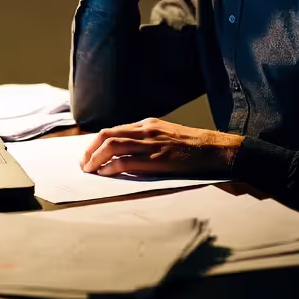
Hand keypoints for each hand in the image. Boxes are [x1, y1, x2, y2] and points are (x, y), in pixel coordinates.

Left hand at [79, 118, 243, 176]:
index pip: (113, 129)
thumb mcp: (167, 134)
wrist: (215, 149)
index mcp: (147, 124)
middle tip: (83, 163)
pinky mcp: (157, 160)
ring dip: (95, 159)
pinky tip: (105, 174)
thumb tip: (125, 152)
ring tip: (89, 170)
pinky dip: (111, 168)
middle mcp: (146, 130)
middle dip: (90, 149)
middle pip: (107, 135)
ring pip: (112, 146)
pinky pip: (126, 162)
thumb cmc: (192, 145)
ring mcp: (151, 144)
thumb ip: (147, 139)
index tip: (88, 153)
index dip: (96, 142)